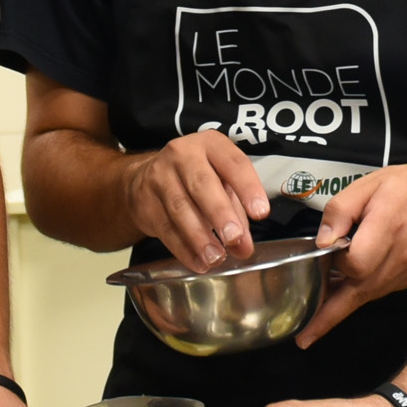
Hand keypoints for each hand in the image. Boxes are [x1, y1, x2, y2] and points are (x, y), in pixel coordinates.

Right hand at [123, 131, 270, 269]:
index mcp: (210, 145)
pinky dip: (183, 249)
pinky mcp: (145, 201)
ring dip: (200, 237)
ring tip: (216, 257)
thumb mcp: (221, 183)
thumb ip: (237, 213)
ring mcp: (159, 176)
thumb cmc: (195, 178)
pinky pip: (165, 228)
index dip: (248, 188)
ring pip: (181, 208)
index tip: (260, 212)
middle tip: (234, 238)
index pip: (233, 163)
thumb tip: (244, 247)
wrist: (146, 177)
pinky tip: (198, 262)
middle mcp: (182, 154)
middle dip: (220, 213)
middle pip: (202, 184)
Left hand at [293, 161, 406, 344]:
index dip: (336, 264)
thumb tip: (323, 241)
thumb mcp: (367, 185)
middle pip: (360, 292)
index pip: (356, 265)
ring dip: (345, 304)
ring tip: (320, 314)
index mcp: (389, 227)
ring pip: (370, 296)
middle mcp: (402, 255)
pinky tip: (349, 285)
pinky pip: (381, 291)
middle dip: (330, 314)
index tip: (328, 252)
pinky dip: (362, 292)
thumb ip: (340, 210)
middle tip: (307, 335)